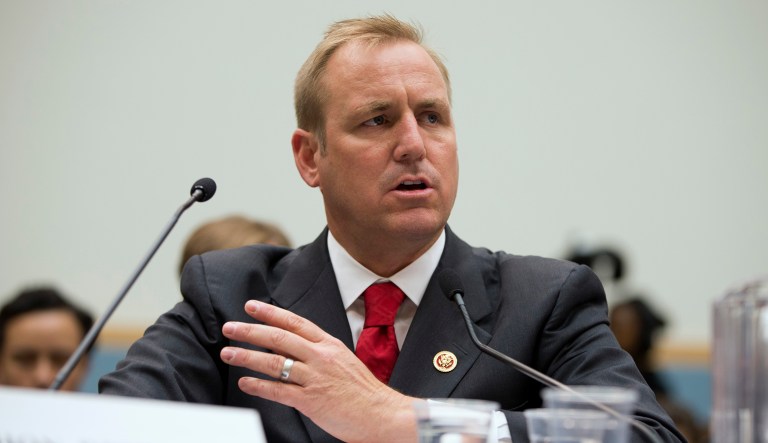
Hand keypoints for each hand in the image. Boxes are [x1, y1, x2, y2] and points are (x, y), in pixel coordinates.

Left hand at [220, 300, 416, 442]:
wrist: (382, 413)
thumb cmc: (364, 391)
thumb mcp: (344, 361)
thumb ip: (320, 353)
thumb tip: (295, 348)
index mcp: (329, 345)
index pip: (295, 323)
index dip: (270, 313)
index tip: (251, 306)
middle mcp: (321, 357)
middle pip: (279, 338)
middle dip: (250, 332)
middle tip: (231, 328)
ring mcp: (315, 378)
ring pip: (274, 363)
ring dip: (247, 357)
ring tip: (229, 353)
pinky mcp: (311, 401)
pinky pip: (278, 391)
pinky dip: (258, 386)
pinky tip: (245, 382)